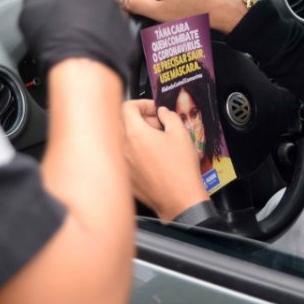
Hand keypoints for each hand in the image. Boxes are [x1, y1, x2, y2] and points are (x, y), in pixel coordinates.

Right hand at [20, 0, 135, 79]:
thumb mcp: (31, 10)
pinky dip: (108, 42)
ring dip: (96, 26)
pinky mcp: (127, 38)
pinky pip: (117, 37)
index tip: (54, 9)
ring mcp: (117, 17)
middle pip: (88, 0)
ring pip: (105, 17)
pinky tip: (95, 53)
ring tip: (81, 44)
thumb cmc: (55, 39)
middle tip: (67, 30)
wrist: (83, 67)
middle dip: (80, 11)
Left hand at [122, 100, 207, 220]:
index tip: (154, 110)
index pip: (127, 107)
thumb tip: (162, 112)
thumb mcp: (181, 134)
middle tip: (158, 125)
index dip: (143, 104)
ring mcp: (122, 164)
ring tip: (157, 142)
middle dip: (141, 119)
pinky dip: (136, 152)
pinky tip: (153, 158)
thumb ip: (169, 116)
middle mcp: (123, 148)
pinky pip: (126, 157)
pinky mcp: (125, 177)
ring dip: (138, 136)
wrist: (179, 199)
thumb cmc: (180, 169)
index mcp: (135, 134)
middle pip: (123, 123)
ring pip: (124, 140)